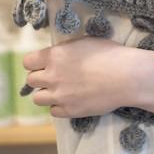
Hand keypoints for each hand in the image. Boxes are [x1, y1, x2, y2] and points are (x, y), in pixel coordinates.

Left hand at [22, 37, 139, 117]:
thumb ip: (65, 50)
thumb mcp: (84, 42)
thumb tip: (57, 56)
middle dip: (41, 77)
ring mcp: (60, 96)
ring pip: (38, 99)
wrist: (126, 76)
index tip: (44, 63)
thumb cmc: (109, 53)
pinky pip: (53, 111)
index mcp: (55, 56)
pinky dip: (60, 106)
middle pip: (31, 80)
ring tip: (61, 89)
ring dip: (47, 93)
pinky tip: (71, 99)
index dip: (36, 62)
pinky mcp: (69, 111)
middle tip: (55, 76)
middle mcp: (52, 76)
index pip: (28, 61)